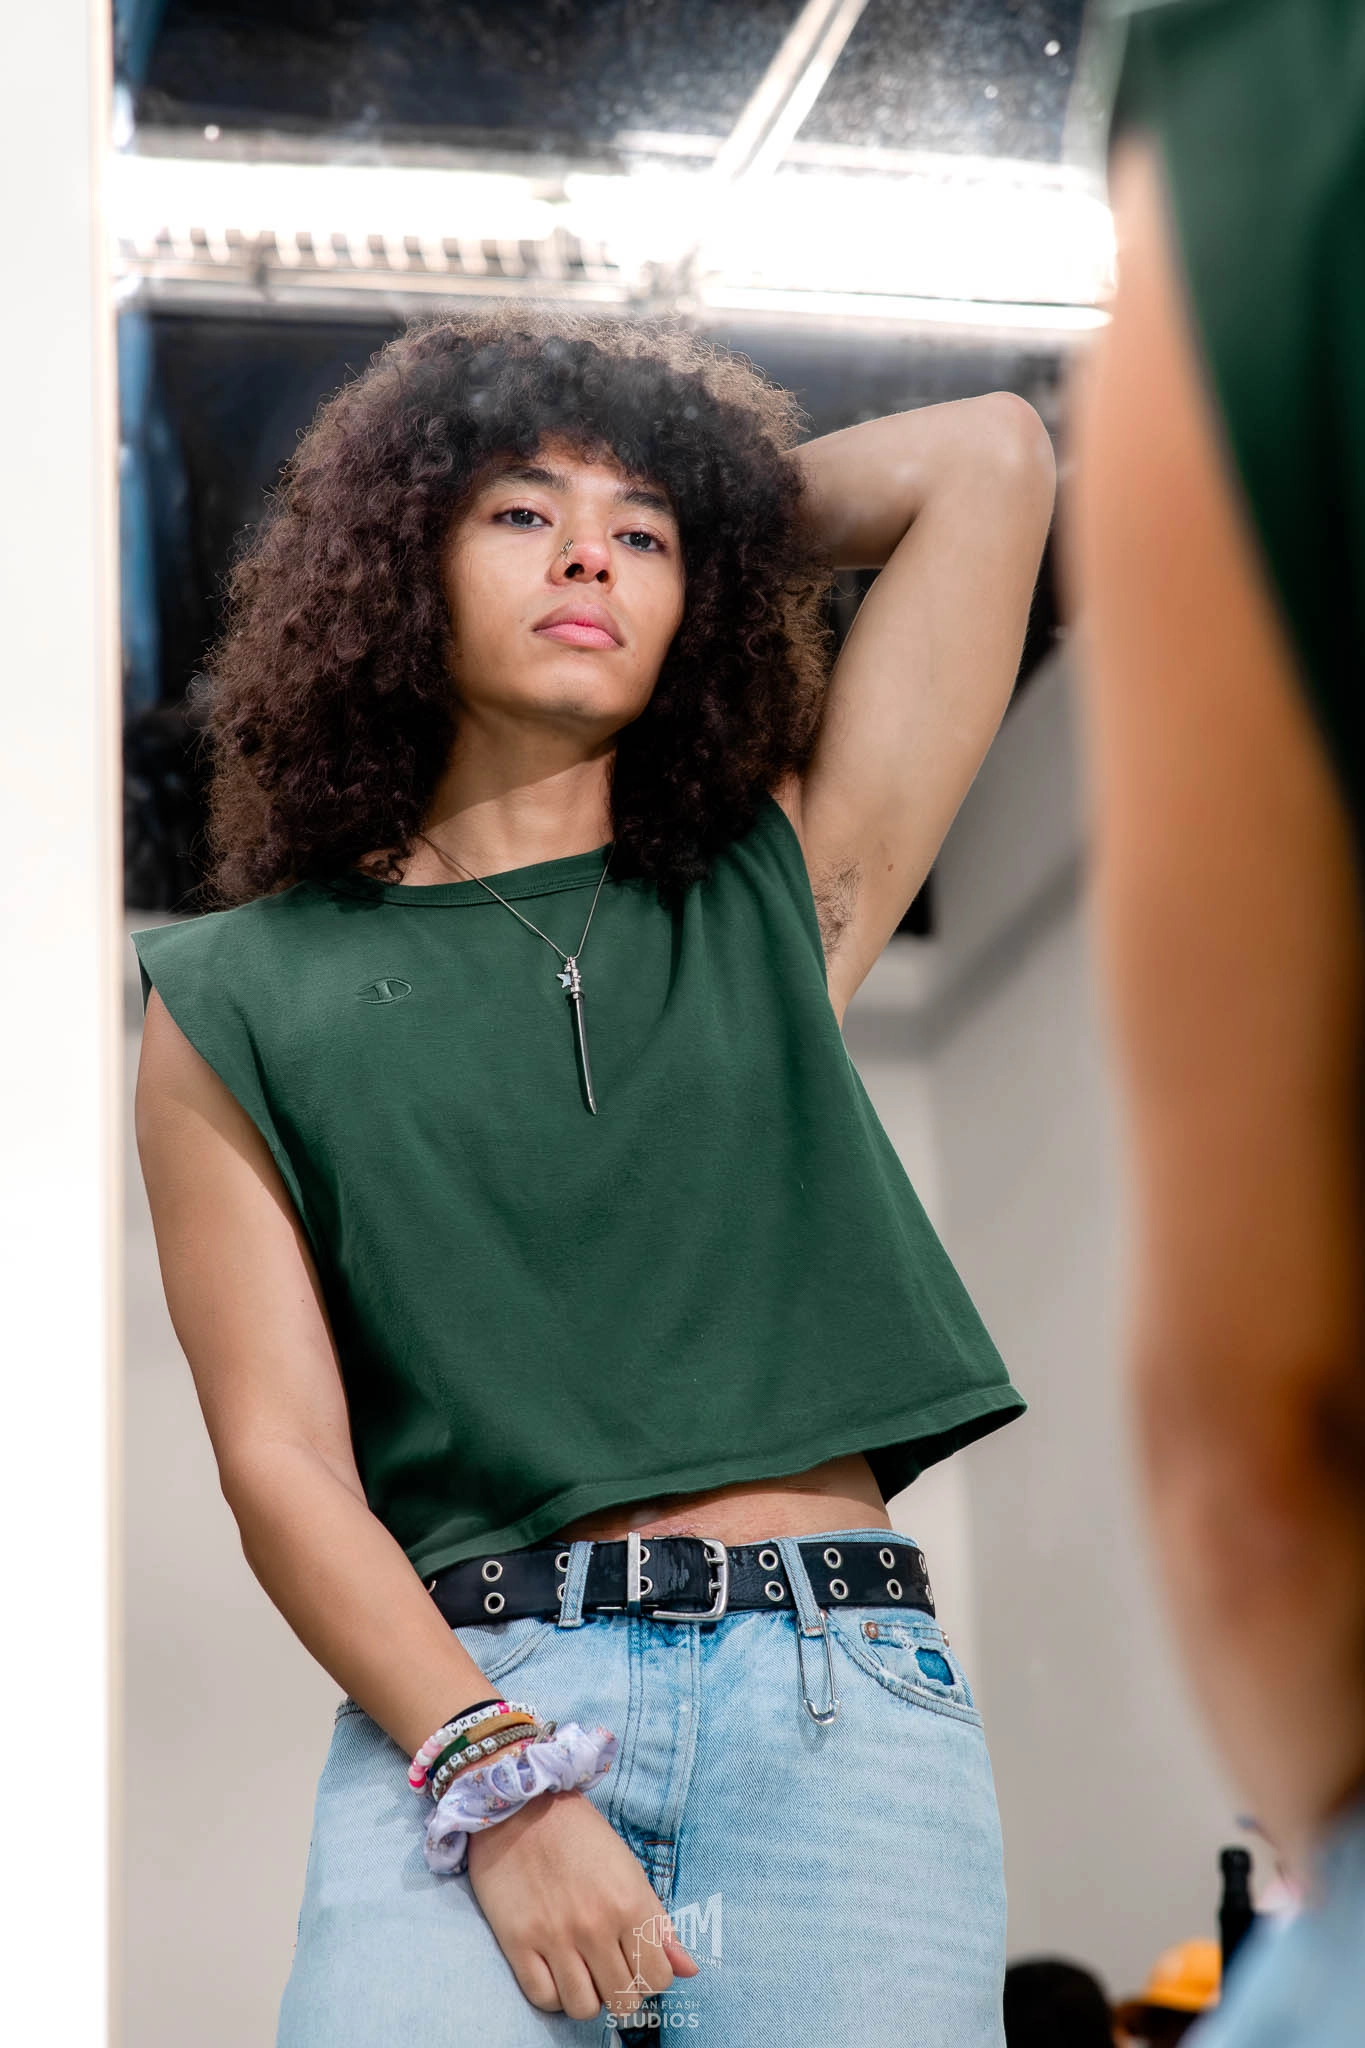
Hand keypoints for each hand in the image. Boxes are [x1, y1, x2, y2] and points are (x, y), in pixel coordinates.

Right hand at [465, 1786, 699, 2021]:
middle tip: (610, 1968)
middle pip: (624, 2000)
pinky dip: (554, 1994)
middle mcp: (595, 1925)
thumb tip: (690, 1970)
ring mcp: (554, 1936)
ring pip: (584, 2008)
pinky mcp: (518, 1941)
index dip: (652, 1977)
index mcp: (629, 1904)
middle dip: (623, 1990)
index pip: (658, 1978)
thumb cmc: (582, 1837)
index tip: (638, 1962)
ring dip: (588, 1996)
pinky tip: (556, 1972)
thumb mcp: (630, 1871)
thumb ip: (660, 1924)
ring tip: (583, 1972)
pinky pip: (545, 1998)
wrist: (523, 1807)